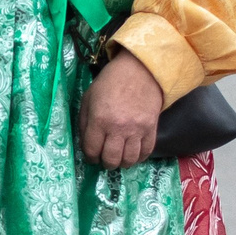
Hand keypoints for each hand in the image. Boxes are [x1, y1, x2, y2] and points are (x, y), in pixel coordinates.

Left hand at [80, 49, 163, 169]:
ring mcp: (136, 130)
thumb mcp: (88, 98)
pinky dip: (139, 158)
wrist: (140, 71)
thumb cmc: (110, 83)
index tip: (92, 156)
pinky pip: (146, 152)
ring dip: (122, 163)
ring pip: (129, 159)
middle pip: (111, 159)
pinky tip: (133, 154)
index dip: (90, 157)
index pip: (92, 150)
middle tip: (105, 159)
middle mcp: (117, 128)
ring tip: (119, 158)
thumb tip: (86, 144)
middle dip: (106, 163)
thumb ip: (84, 122)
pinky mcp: (151, 128)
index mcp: (99, 120)